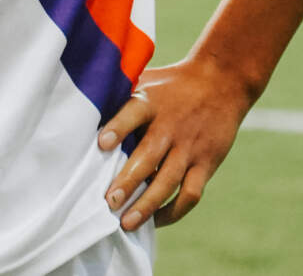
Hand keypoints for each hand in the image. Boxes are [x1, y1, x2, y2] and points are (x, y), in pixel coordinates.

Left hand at [95, 53, 257, 229]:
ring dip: (147, 204)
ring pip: (168, 181)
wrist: (221, 82)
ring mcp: (189, 147)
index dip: (118, 128)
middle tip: (109, 201)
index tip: (101, 144)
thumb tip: (81, 109)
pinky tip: (156, 221)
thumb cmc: (171, 84)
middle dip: (128, 180)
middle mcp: (170, 126)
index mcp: (151, 102)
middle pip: (148, 155)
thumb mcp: (145, 80)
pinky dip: (174, 211)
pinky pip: (190, 193)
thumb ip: (119, 95)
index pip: (133, 113)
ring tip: (127, 222)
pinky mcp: (207, 163)